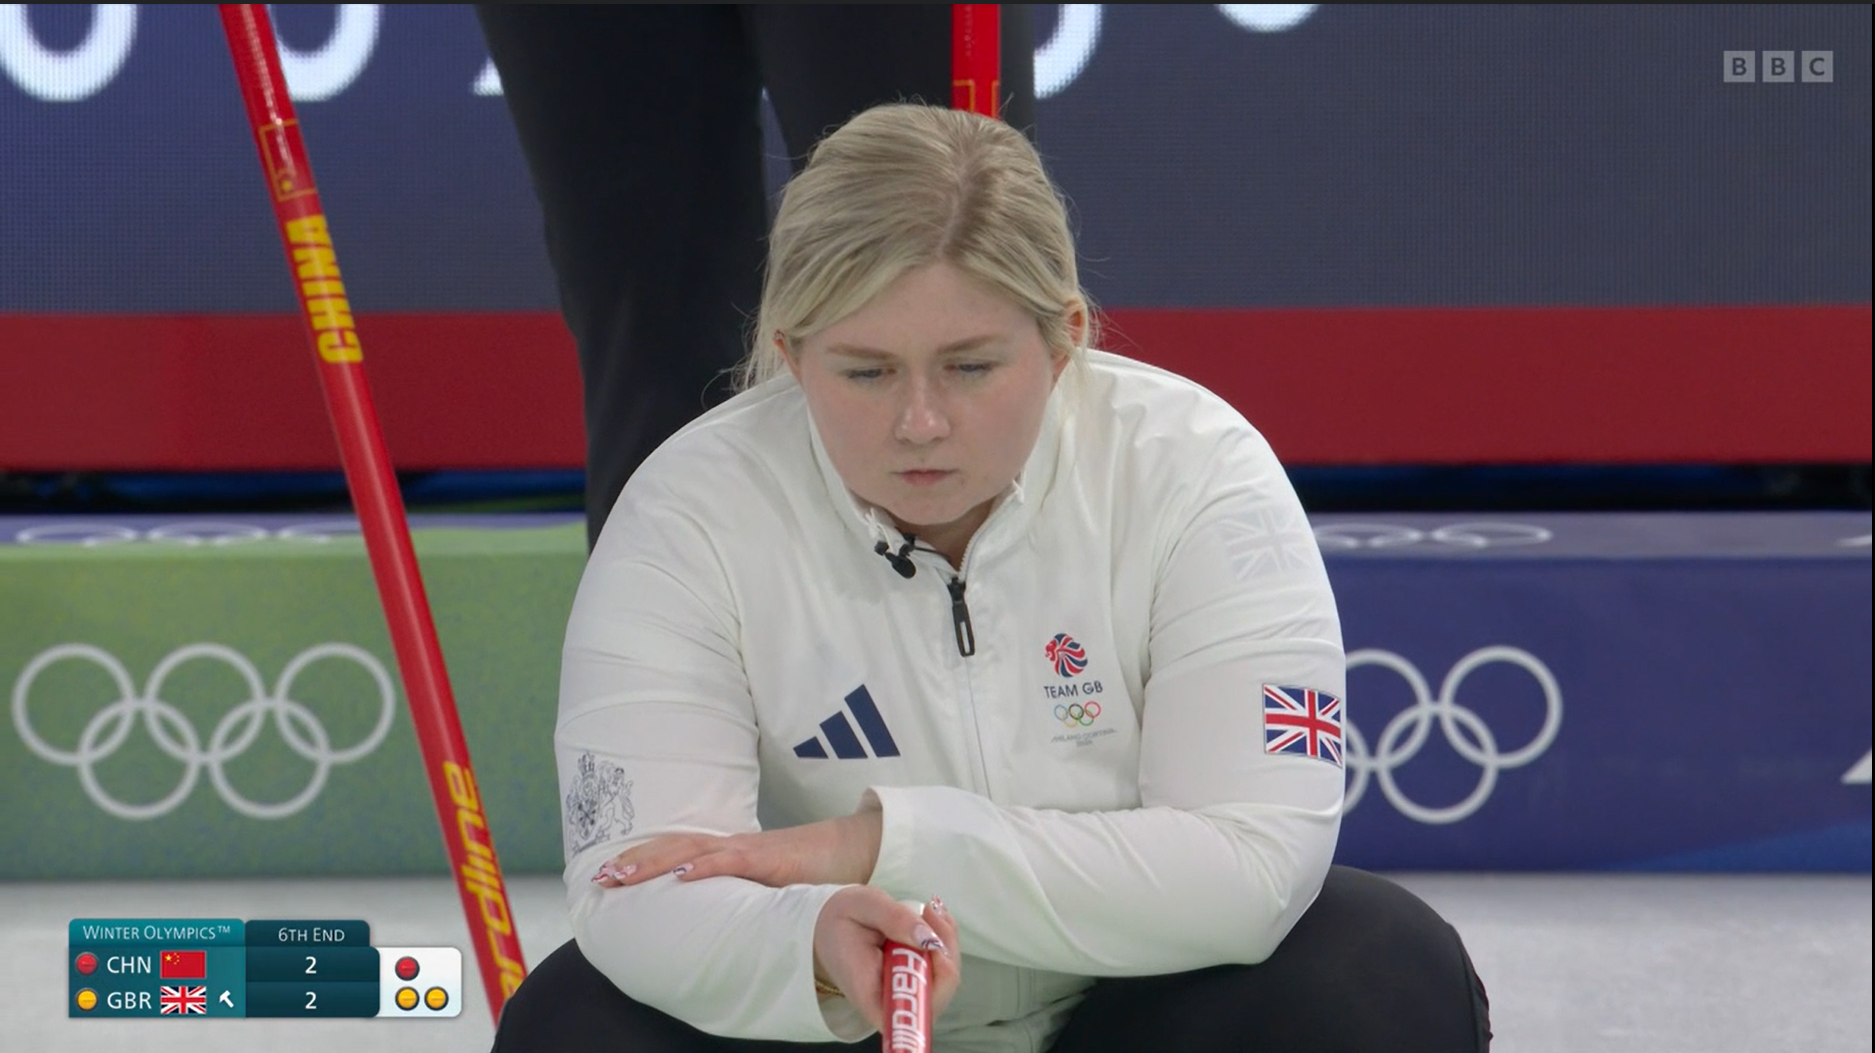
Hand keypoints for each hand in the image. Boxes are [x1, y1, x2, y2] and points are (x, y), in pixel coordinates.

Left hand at [591, 809, 881, 889]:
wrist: (855, 847)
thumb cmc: (815, 870)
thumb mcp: (769, 887)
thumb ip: (744, 897)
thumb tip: (720, 919)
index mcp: (731, 854)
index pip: (679, 853)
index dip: (644, 861)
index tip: (610, 874)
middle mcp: (733, 847)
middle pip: (674, 848)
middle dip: (635, 861)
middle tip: (599, 877)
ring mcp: (750, 850)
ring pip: (692, 851)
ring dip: (654, 861)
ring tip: (622, 873)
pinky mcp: (770, 858)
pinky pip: (733, 860)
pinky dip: (705, 866)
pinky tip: (682, 874)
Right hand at [814, 887, 960, 1029]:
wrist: (827, 925)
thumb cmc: (840, 919)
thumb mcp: (863, 905)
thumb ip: (895, 919)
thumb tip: (929, 940)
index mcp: (870, 994)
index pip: (910, 1009)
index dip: (934, 984)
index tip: (932, 945)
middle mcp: (890, 1003)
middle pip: (936, 994)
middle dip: (945, 951)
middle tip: (931, 912)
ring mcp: (903, 995)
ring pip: (944, 979)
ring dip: (945, 941)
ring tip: (928, 910)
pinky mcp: (912, 983)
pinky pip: (940, 968)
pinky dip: (942, 941)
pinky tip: (930, 918)